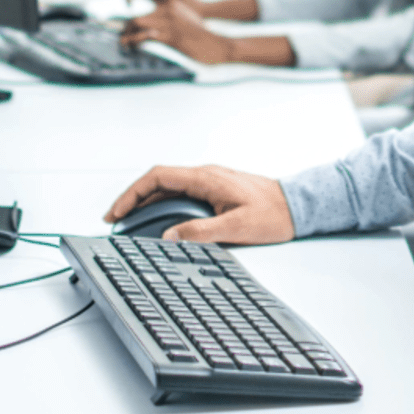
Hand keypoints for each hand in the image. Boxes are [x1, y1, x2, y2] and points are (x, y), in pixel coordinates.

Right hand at [104, 164, 294, 243]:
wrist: (298, 205)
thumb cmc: (273, 214)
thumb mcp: (237, 227)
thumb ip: (202, 232)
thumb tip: (168, 238)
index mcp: (206, 178)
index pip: (158, 177)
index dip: (132, 193)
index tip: (116, 212)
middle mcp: (205, 175)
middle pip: (158, 181)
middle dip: (133, 199)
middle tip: (115, 221)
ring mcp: (210, 182)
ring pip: (169, 187)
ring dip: (147, 202)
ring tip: (130, 223)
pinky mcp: (216, 190)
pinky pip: (182, 193)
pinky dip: (164, 204)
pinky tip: (159, 221)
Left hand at [121, 0, 235, 62]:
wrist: (219, 45)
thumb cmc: (200, 36)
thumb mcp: (183, 21)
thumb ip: (167, 19)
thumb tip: (148, 27)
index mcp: (171, 2)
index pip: (142, 6)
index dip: (130, 16)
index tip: (126, 29)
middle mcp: (169, 8)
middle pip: (136, 16)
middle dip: (125, 29)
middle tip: (124, 39)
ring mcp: (170, 22)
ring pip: (137, 22)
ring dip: (127, 36)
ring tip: (125, 44)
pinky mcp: (172, 36)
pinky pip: (146, 36)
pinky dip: (135, 42)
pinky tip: (134, 47)